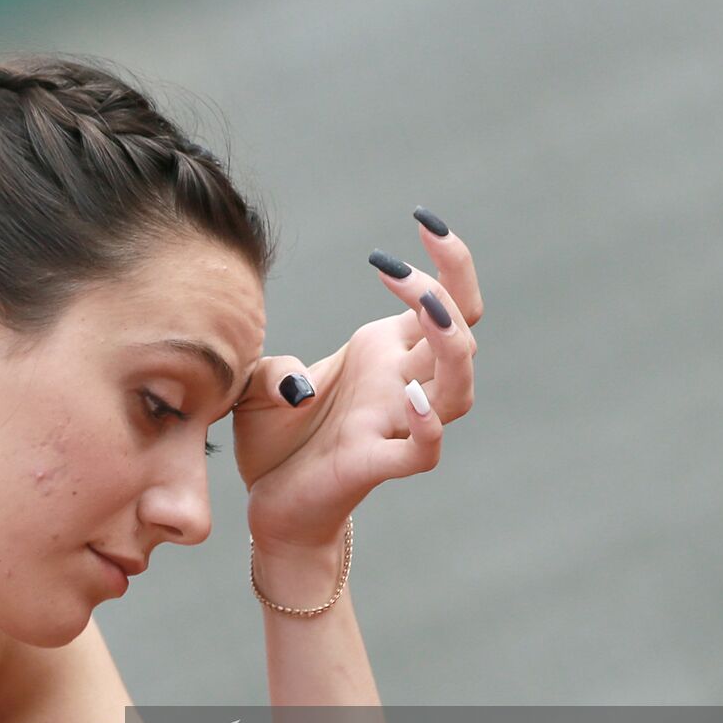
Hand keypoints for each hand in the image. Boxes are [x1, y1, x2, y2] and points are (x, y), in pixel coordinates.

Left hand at [232, 208, 481, 550]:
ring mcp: (394, 425)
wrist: (270, 503)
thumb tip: (301, 386)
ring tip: (424, 307)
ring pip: (458, 390)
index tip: (422, 220)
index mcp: (384, 354)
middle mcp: (401, 385)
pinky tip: (412, 400)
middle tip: (398, 265)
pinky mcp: (375, 465)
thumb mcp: (259, 383)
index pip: (446, 299)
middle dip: (447, 287)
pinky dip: (428, 428)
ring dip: (451, 346)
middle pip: (462, 331)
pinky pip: (423, 452)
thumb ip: (273, 366)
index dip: (449, 259)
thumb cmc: (276, 438)